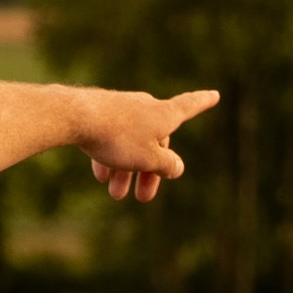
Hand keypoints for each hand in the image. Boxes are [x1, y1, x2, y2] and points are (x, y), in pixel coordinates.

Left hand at [72, 85, 219, 204]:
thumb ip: (167, 164)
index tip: (215, 94)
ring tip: (115, 195)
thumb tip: (176, 167)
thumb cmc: (118, 138)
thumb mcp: (149, 159)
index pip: (190, 106)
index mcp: (164, 114)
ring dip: (126, 170)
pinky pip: (112, 138)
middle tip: (142, 198)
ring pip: (131, 143)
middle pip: (155, 141)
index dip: (203, 103)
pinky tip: (100, 176)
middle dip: (149, 171)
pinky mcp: (101, 112)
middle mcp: (146, 106)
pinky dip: (110, 156)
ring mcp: (123, 108)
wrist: (77, 117)